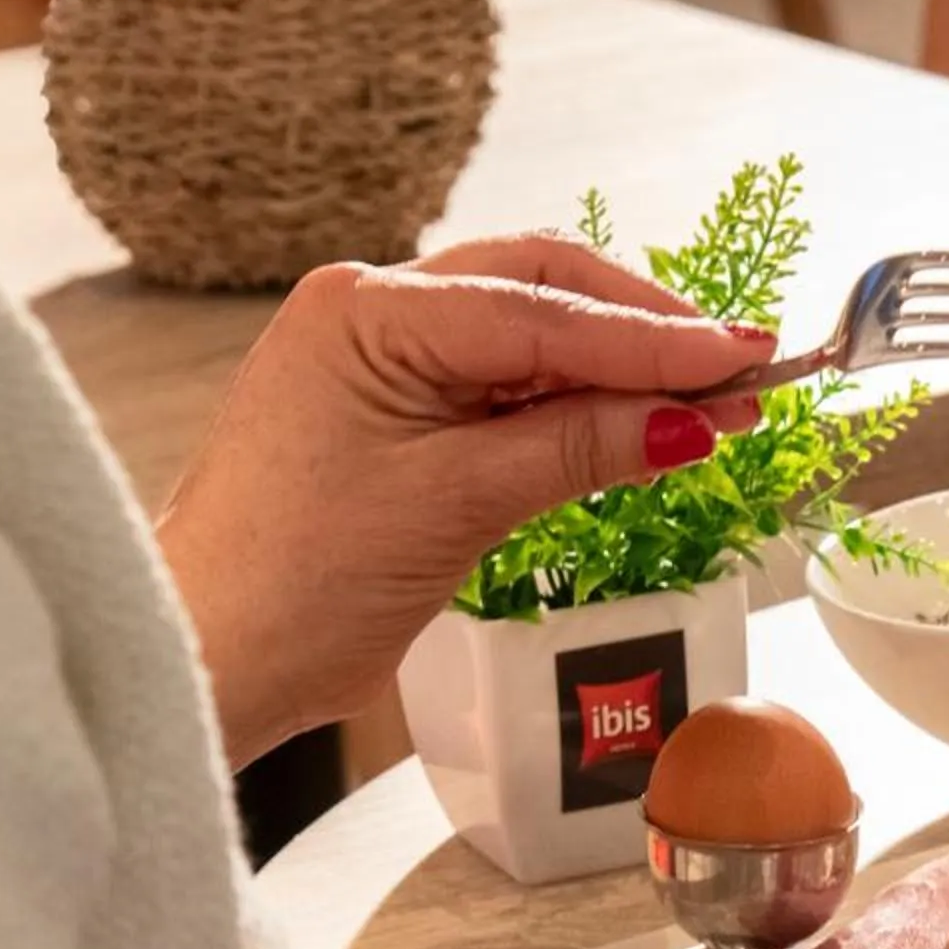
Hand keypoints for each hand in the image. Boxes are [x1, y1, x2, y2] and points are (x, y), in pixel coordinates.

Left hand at [155, 233, 771, 765]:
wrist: (202, 658)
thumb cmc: (293, 585)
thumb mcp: (455, 506)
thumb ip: (578, 447)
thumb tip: (691, 419)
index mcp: (365, 309)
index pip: (542, 309)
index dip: (656, 336)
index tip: (746, 358)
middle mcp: (369, 309)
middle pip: (542, 290)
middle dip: (646, 330)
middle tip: (744, 372)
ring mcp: (379, 357)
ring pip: (531, 334)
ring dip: (620, 366)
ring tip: (711, 405)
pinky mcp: (394, 410)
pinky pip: (505, 385)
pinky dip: (577, 402)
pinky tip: (638, 426)